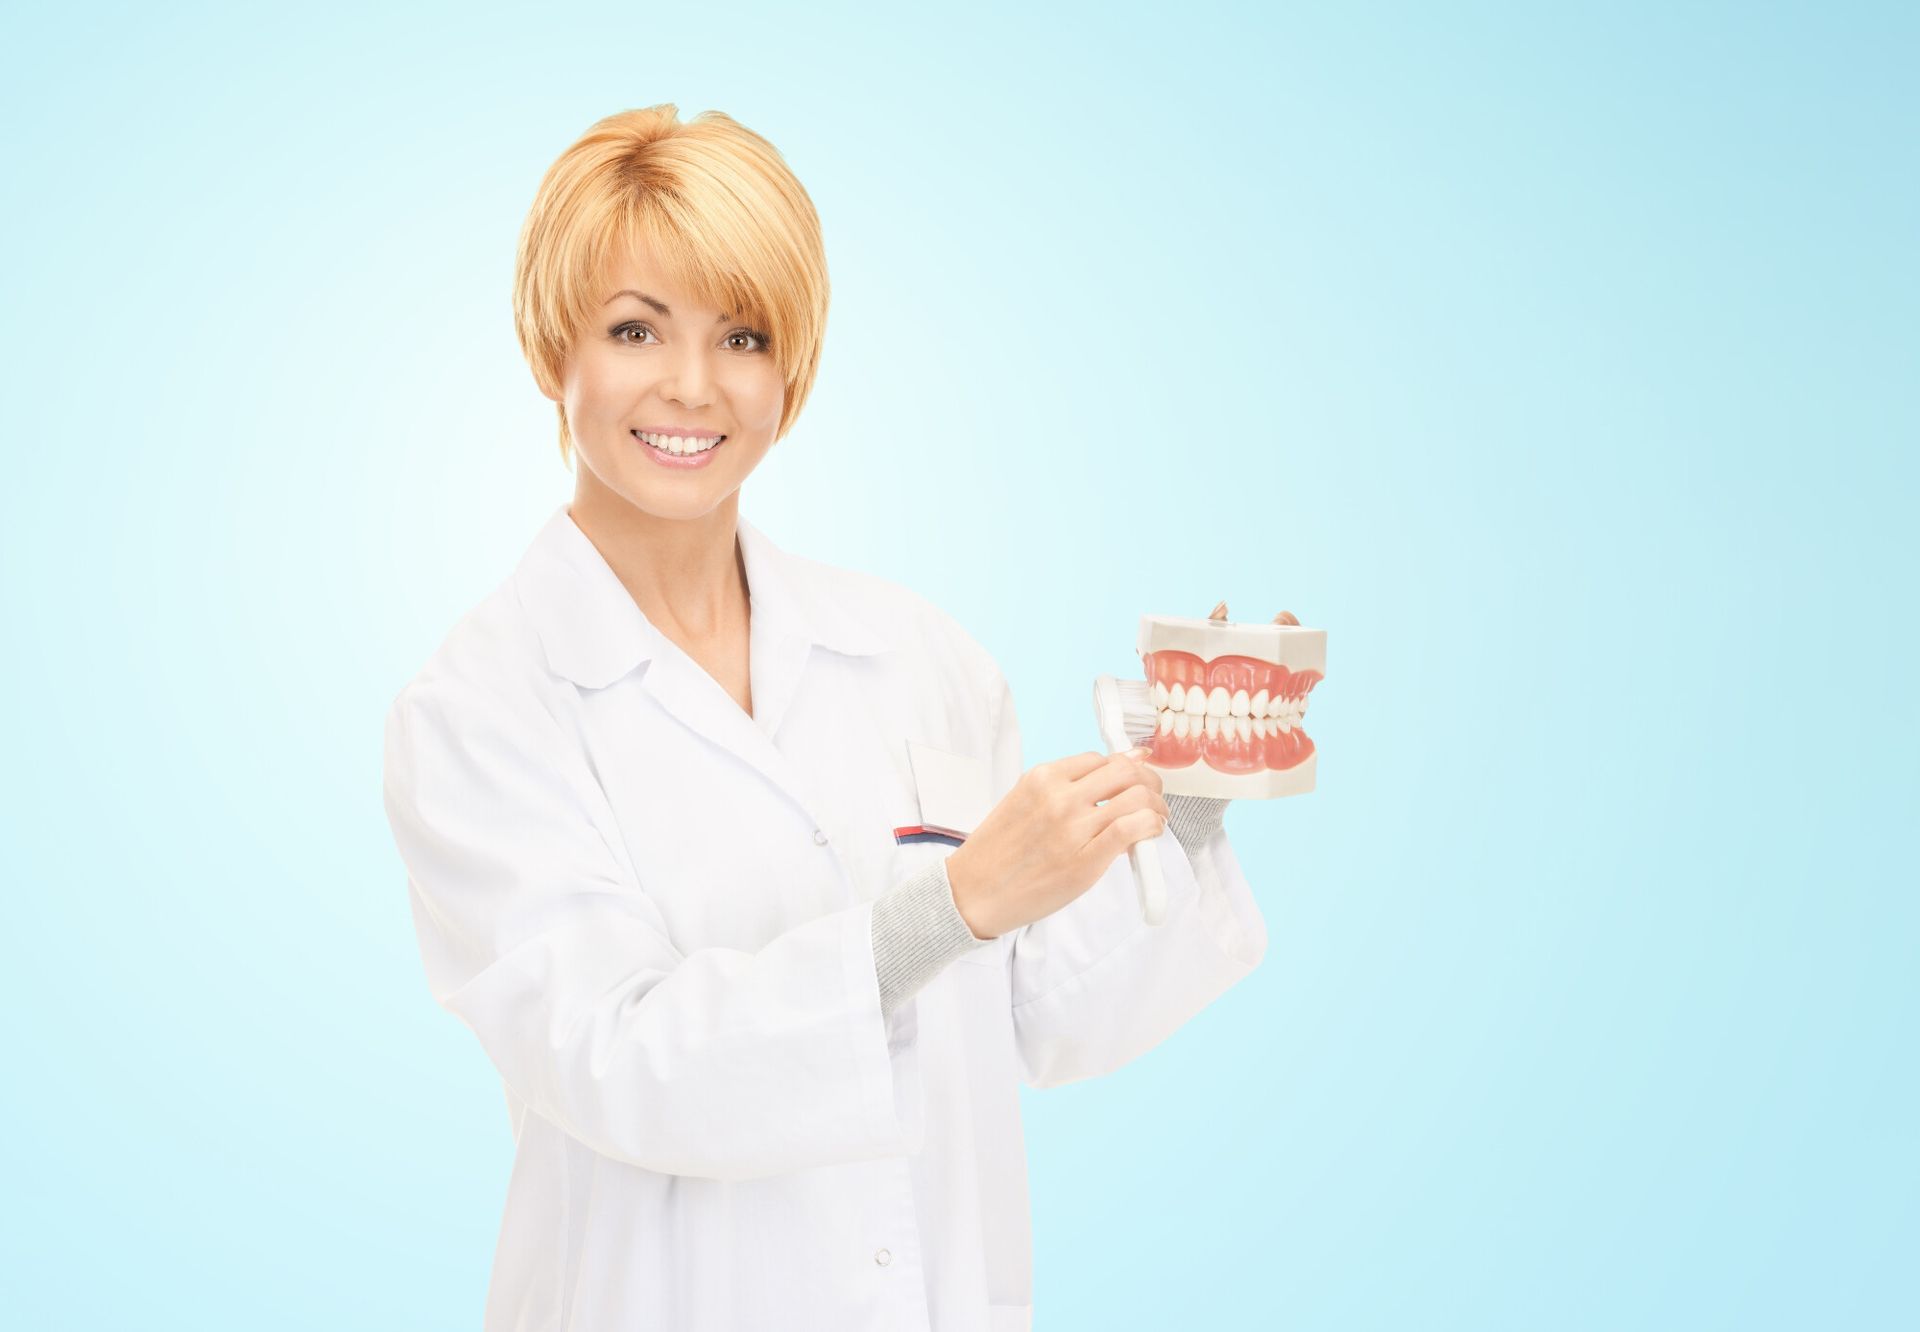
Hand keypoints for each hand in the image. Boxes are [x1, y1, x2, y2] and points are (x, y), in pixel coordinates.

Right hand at [944, 748, 1167, 939]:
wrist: (974, 893)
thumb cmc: (997, 853)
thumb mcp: (1022, 804)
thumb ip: (1063, 790)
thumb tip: (1110, 781)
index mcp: (1041, 778)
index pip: (1101, 759)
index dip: (1125, 768)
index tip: (1134, 780)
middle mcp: (1059, 796)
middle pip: (1126, 771)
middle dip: (1148, 782)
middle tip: (1152, 798)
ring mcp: (1073, 827)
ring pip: (1138, 797)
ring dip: (1156, 806)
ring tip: (1155, 820)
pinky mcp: (1086, 860)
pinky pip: (1134, 830)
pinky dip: (1152, 827)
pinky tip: (1151, 835)